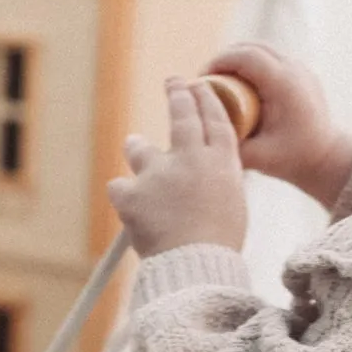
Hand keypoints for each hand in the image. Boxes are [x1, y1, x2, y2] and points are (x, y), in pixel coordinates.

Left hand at [109, 77, 247, 257]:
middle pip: (183, 114)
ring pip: (139, 147)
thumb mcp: (232, 204)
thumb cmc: (218, 244)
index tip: (199, 87)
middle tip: (174, 83)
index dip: (206, 99)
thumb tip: (203, 165)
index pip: (215, 119)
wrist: (195, 268)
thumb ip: (217, 178)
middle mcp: (191, 159)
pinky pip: (119, 186)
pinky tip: (133, 209)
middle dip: (178, 93)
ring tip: (138, 149)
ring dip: (138, 148)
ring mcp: (159, 173)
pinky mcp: (132, 193)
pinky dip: (125, 196)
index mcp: (221, 164)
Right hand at [199, 41, 351, 209]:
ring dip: (238, 58)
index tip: (202, 79)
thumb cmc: (294, 159)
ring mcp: (301, 68)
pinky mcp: (301, 72)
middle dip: (224, 58)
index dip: (219, 61)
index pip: (245, 56)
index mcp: (284, 85)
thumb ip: (228, 144)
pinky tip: (240, 84)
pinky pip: (271, 57)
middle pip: (251, 47)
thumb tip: (199, 129)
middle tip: (206, 79)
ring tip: (221, 81)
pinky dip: (252, 63)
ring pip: (261, 48)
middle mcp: (295, 70)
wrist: (328, 158)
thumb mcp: (258, 157)